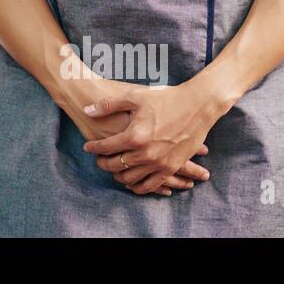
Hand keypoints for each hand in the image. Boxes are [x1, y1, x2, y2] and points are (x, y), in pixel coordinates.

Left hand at [81, 83, 218, 195]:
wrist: (197, 105)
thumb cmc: (165, 98)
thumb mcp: (134, 97)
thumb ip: (108, 105)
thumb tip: (86, 110)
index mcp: (134, 136)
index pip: (105, 148)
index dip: (93, 148)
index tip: (87, 147)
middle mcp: (145, 153)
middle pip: (116, 166)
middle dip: (103, 164)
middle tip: (99, 160)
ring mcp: (159, 163)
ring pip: (131, 179)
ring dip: (119, 176)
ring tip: (114, 170)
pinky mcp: (172, 167)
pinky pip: (151, 185)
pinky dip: (139, 187)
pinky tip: (132, 182)